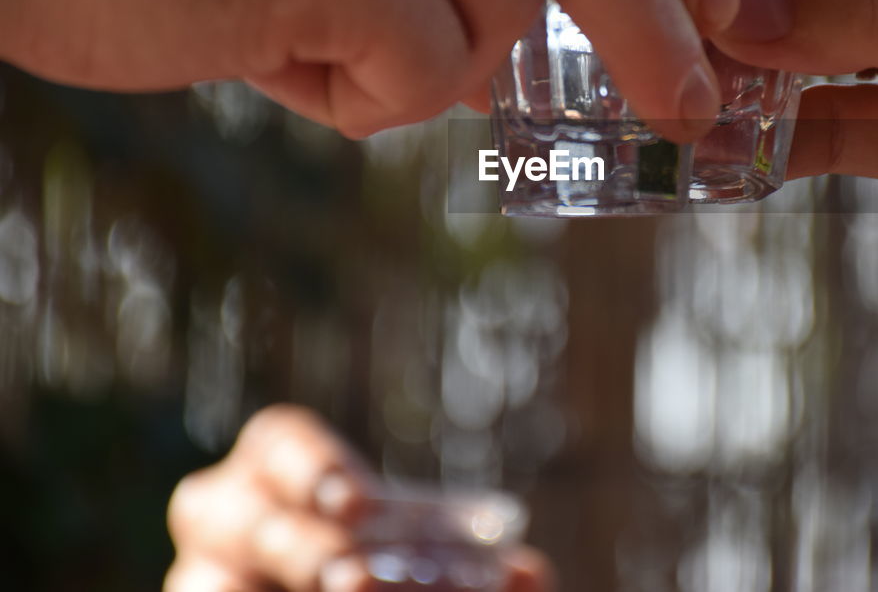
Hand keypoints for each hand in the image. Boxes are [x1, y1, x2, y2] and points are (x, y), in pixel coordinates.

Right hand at [166, 405, 549, 591]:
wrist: (353, 578)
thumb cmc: (391, 567)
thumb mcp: (433, 560)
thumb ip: (477, 568)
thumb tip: (530, 575)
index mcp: (275, 468)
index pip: (280, 444)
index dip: (311, 465)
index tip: (355, 503)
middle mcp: (223, 515)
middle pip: (245, 519)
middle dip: (304, 552)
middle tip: (355, 582)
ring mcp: (202, 572)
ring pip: (212, 578)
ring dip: (292, 569)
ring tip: (352, 591)